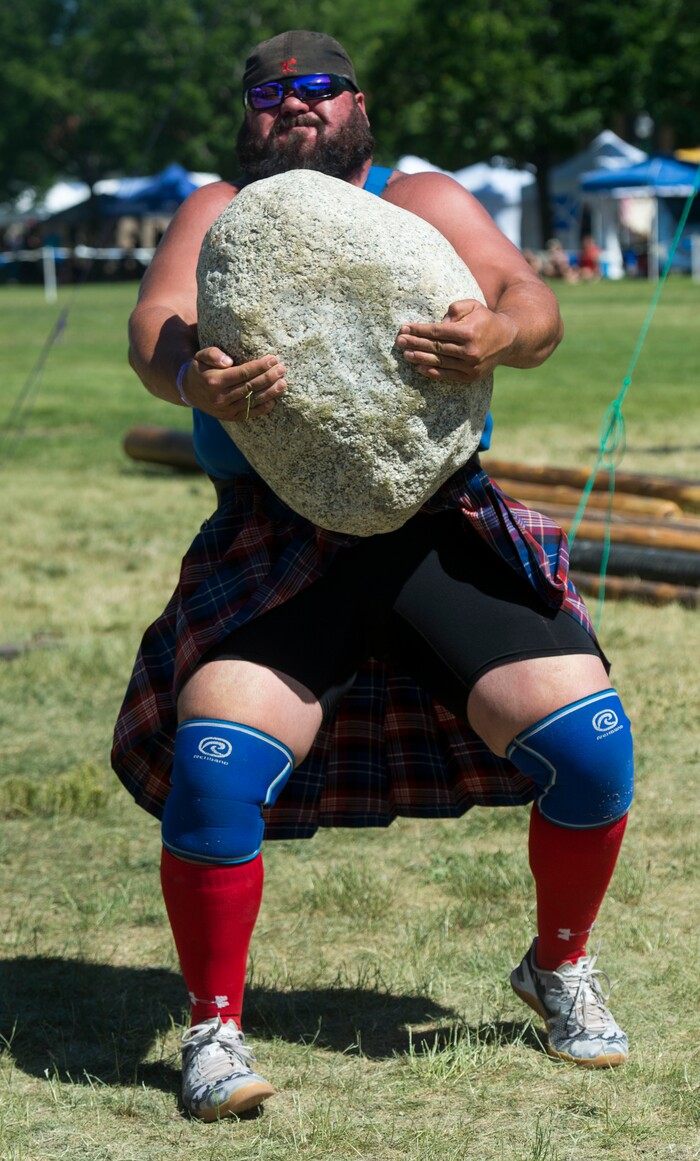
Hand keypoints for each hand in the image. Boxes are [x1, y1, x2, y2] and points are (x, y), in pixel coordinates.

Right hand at [180, 346, 286, 420]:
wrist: (189, 390)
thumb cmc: (199, 369)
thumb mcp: (200, 356)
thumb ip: (213, 354)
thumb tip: (229, 361)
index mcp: (214, 381)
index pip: (242, 373)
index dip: (259, 367)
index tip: (272, 359)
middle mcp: (220, 397)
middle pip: (249, 387)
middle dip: (268, 378)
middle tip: (282, 369)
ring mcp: (225, 410)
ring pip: (251, 401)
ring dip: (269, 393)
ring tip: (283, 384)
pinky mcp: (229, 417)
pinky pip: (248, 414)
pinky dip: (261, 409)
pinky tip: (273, 401)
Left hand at [396, 299, 517, 381]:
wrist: (508, 340)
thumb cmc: (485, 319)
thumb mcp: (473, 305)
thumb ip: (455, 309)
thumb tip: (438, 323)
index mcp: (469, 332)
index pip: (437, 332)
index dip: (419, 330)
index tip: (404, 328)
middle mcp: (470, 351)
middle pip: (435, 348)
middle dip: (415, 343)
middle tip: (400, 341)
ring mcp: (471, 366)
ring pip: (439, 362)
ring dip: (419, 359)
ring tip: (405, 354)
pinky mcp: (471, 377)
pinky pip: (447, 375)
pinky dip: (432, 372)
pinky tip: (419, 368)